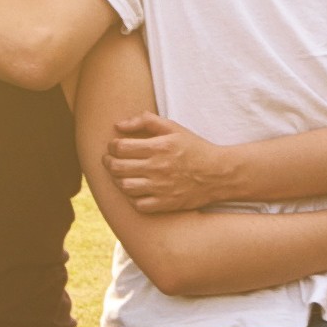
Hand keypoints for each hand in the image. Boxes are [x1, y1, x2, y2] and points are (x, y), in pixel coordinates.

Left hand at [105, 113, 244, 213]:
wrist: (219, 173)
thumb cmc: (194, 148)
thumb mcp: (174, 128)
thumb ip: (146, 121)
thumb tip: (119, 125)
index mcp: (159, 147)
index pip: (121, 147)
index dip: (112, 146)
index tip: (114, 146)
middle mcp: (158, 168)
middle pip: (118, 167)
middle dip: (108, 162)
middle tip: (109, 160)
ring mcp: (161, 188)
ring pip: (124, 186)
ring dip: (117, 179)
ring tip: (121, 174)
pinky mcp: (165, 204)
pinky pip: (138, 204)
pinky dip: (132, 198)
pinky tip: (135, 190)